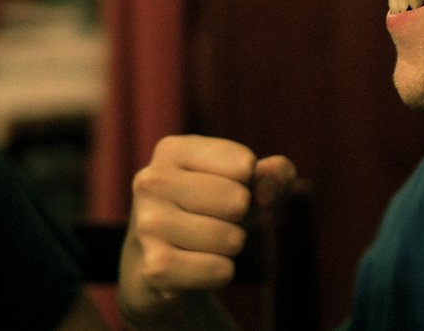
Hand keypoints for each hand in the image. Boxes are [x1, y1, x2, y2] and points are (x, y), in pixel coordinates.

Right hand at [117, 135, 296, 328]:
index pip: (244, 164)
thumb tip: (267, 192)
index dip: (250, 185)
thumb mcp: (246, 184)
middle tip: (214, 221)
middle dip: (240, 218)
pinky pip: (220, 270)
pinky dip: (222, 273)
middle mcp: (152, 182)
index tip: (225, 191)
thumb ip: (274, 174)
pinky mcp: (155, 267)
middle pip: (238, 200)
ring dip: (230, 247)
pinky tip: (198, 267)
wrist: (162, 266)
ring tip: (204, 244)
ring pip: (231, 239)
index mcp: (172, 151)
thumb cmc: (211, 212)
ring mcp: (149, 224)